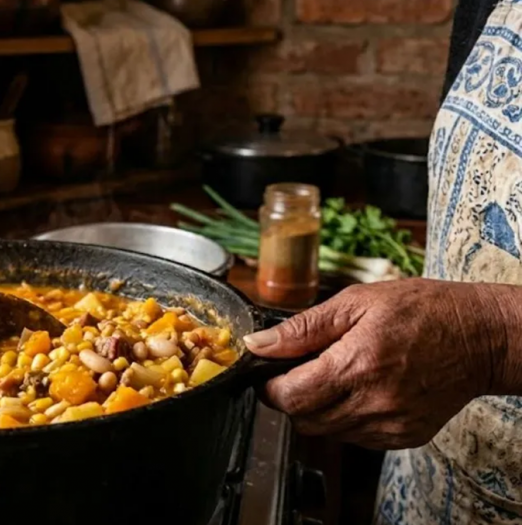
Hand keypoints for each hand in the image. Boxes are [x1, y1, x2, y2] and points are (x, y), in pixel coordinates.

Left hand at [243, 279, 521, 449]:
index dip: (270, 387)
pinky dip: (347, 418)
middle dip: (292, 398)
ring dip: (318, 409)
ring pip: (327, 432)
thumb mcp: (356, 302)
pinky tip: (361, 390)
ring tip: (337, 376)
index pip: (289, 398)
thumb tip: (258, 345)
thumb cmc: (422, 310)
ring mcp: (391, 424)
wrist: (481, 337)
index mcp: (356, 365)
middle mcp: (373, 402)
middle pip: (303, 420)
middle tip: (302, 371)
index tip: (270, 374)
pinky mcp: (404, 436)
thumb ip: (302, 328)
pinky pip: (356, 438)